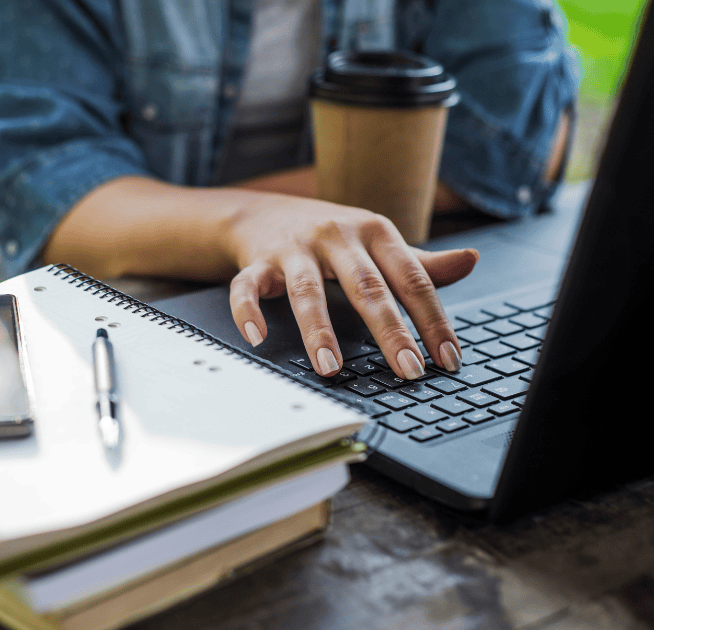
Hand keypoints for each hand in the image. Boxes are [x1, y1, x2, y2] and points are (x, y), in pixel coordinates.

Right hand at [222, 194, 477, 378]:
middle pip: (367, 286)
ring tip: (331, 369)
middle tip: (408, 370)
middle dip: (389, 331)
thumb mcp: (379, 243)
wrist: (265, 211)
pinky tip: (259, 338)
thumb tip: (472, 260)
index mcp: (374, 231)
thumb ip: (421, 263)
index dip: (432, 319)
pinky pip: (248, 287)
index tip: (447, 358)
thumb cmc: (332, 236)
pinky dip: (249, 312)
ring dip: (319, 331)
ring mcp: (295, 248)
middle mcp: (336, 235)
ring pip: (307, 290)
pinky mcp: (258, 260)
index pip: (412, 278)